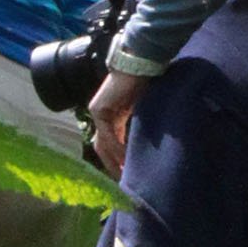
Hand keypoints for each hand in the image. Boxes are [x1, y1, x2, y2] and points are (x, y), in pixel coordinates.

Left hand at [86, 64, 146, 178]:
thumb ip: (139, 129)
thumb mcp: (142, 113)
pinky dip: (116, 147)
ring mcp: (98, 113)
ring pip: (102, 144)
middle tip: (125, 180)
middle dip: (112, 165)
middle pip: (102, 148)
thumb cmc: (145, 85)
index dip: (117, 160)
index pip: (110, 145)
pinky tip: (126, 156)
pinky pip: (107, 134)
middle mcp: (102, 117)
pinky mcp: (99, 109)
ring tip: (126, 173)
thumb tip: (149, 149)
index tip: (128, 175)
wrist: (139, 66)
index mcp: (112, 118)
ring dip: (114, 159)